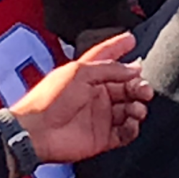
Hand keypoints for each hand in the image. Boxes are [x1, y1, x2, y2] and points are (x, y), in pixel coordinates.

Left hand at [10, 31, 152, 164]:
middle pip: (126, 86)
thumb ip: (109, 68)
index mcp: (88, 76)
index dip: (119, 47)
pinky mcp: (102, 137)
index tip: (132, 39)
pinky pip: (125, 132)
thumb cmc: (48, 100)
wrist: (35, 133)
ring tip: (137, 108)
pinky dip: (133, 128)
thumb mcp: (80, 73)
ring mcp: (100, 116)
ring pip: (130, 108)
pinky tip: (131, 123)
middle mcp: (96, 94)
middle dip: (139, 85)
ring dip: (138, 106)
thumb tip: (134, 68)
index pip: (108, 58)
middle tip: (144, 89)